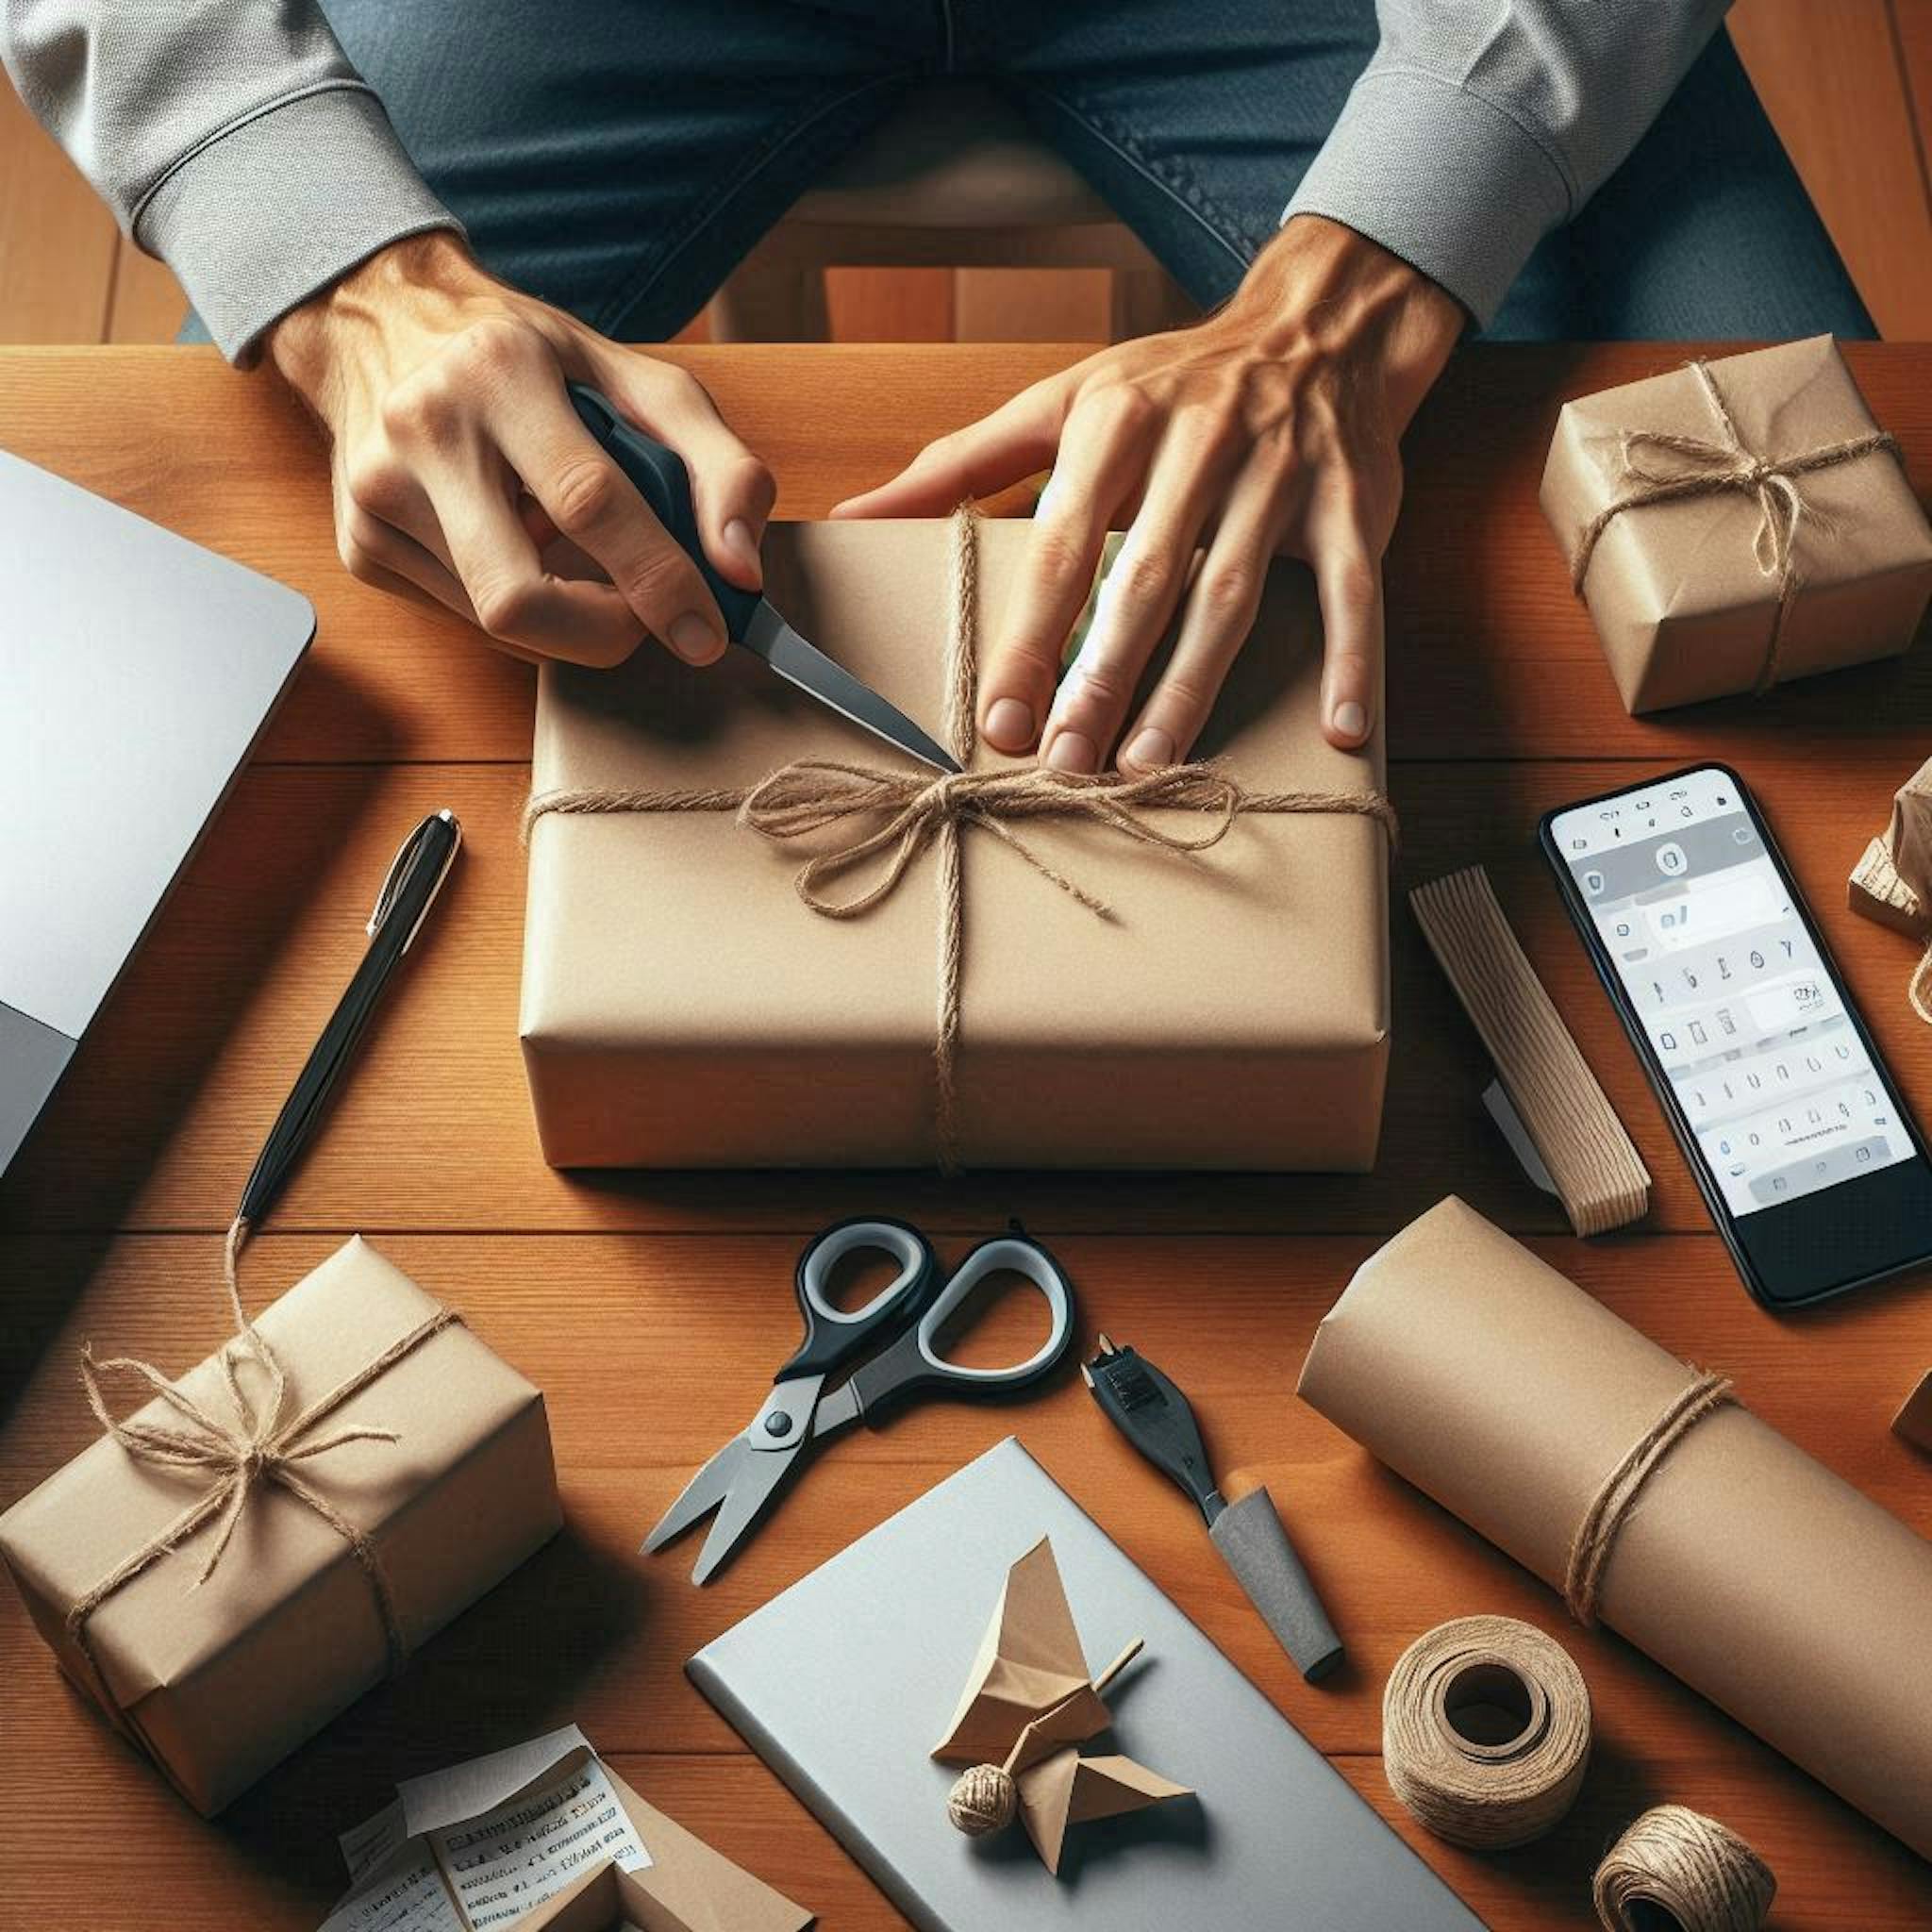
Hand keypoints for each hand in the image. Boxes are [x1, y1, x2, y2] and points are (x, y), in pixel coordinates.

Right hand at [267, 233, 773, 667]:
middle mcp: (424, 432)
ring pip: (499, 622)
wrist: (377, 320)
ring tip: (572, 551)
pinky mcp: (362, 547)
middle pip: (520, 597)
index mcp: (499, 372)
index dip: (658, 581)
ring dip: (566, 616)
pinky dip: (521, 605)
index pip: (589, 503)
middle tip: (647, 619)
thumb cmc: (520, 352)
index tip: (706, 632)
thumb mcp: (632, 374)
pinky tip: (517, 547)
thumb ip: (715, 463)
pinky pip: (470, 619)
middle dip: (604, 633)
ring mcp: (379, 497)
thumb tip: (741, 569)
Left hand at [831, 216, 1461, 765]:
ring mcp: (1282, 474)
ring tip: (1147, 764)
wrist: (1317, 327)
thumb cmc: (1170, 384)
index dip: (1033, 637)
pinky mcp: (1352, 503)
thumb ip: (960, 467)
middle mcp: (1201, 443)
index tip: (1003, 718)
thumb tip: (855, 517)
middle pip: (1146, 579)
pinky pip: (1352, 592)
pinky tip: (1336, 731)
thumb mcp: (1061, 403)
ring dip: (1191, 686)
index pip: (1063, 545)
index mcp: (1119, 422)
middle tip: (1067, 760)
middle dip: (1102, 676)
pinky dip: (1351, 662)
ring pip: (1232, 594)